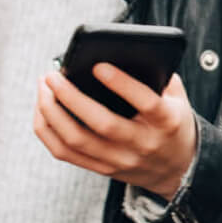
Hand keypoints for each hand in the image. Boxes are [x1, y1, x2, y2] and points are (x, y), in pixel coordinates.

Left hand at [34, 65, 196, 198]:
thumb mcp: (178, 98)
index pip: (146, 103)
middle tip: (52, 75)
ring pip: (76, 141)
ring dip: (52, 113)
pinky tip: (43, 110)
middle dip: (71, 97)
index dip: (122, 84)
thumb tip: (124, 53)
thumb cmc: (173, 123)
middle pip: (102, 124)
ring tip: (43, 88)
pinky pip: (65, 153)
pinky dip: (48, 131)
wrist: (178, 168)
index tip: (98, 65)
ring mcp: (120, 160)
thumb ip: (160, 76)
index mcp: (166, 122)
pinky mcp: (102, 169)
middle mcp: (142, 143)